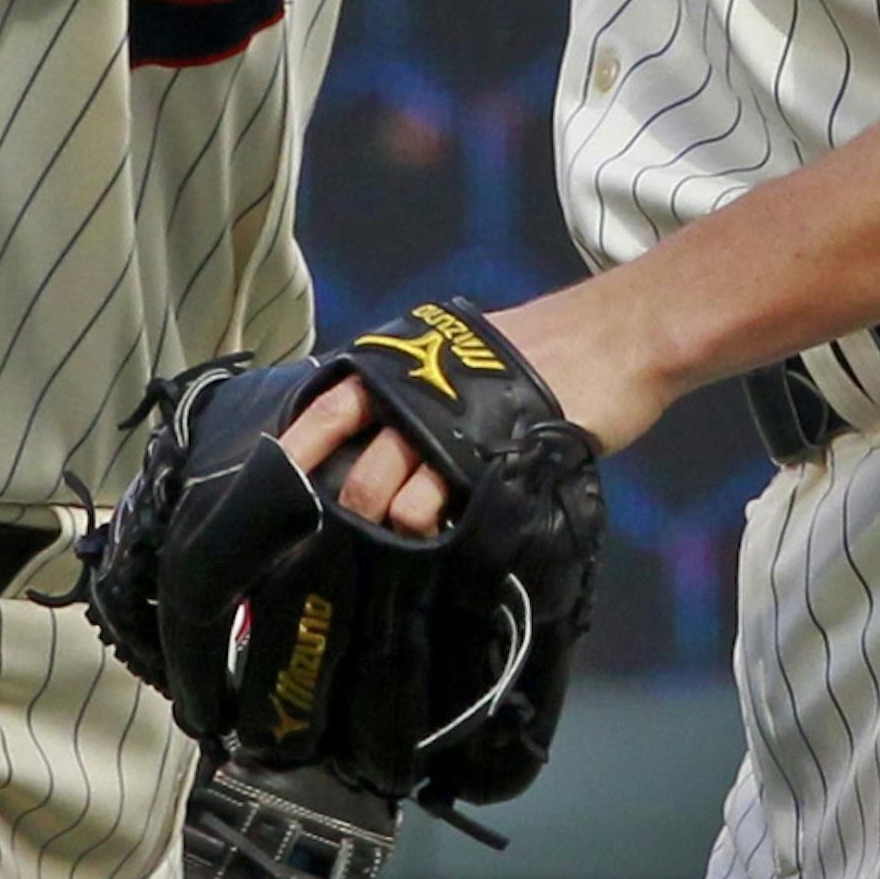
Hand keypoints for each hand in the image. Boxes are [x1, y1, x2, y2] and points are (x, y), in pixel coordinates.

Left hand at [276, 276, 674, 536]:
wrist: (607, 339)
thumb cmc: (532, 351)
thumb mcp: (458, 354)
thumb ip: (414, 390)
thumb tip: (370, 439)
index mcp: (400, 362)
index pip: (327, 409)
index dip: (298, 453)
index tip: (272, 490)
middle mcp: (413, 391)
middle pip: (356, 473)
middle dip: (354, 516)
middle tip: (364, 540)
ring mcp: (451, 426)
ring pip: (393, 498)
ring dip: (400, 527)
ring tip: (423, 532)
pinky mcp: (490, 457)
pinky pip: (446, 506)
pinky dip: (442, 528)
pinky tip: (455, 529)